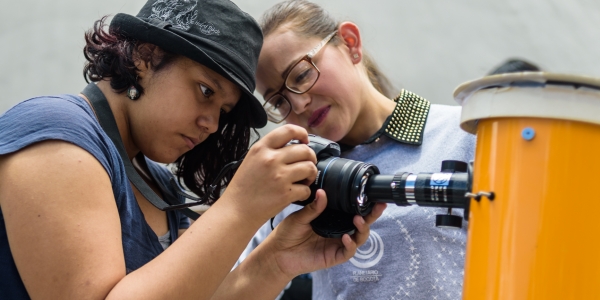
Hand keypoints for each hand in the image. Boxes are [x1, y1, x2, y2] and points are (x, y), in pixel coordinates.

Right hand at [221, 124, 317, 224]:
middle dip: (311, 158)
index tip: (305, 140)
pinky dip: (305, 192)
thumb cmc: (243, 187)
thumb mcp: (251, 160)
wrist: (236, 211)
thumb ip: (269, 151)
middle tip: (307, 165)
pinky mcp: (286, 194)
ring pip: (310, 168)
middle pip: (305, 150)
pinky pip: (306, 189)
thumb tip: (293, 146)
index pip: (289, 130)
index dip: (302, 133)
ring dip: (310, 174)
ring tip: (303, 180)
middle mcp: (271, 159)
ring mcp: (280, 177)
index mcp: (261, 148)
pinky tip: (297, 194)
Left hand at [264, 189, 386, 277]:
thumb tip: (323, 192)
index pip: (352, 210)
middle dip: (372, 215)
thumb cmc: (288, 233)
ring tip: (358, 220)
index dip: (364, 204)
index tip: (371, 194)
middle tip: (378, 206)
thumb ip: (313, 207)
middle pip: (362, 223)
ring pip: (359, 238)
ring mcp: (337, 244)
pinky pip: (348, 252)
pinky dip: (350, 245)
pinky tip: (346, 237)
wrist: (277, 253)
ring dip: (362, 229)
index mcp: (332, 219)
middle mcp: (338, 230)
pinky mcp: (334, 257)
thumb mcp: (300, 217)